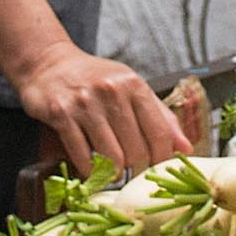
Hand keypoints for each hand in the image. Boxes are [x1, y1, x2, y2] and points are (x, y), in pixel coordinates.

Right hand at [12, 42, 192, 174]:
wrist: (49, 63)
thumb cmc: (96, 79)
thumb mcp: (131, 88)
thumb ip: (160, 117)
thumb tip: (186, 147)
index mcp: (134, 85)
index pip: (160, 132)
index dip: (162, 158)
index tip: (158, 168)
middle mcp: (112, 91)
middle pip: (136, 148)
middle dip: (137, 166)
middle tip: (133, 170)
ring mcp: (85, 103)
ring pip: (111, 155)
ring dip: (113, 171)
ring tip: (113, 172)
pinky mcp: (61, 114)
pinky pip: (81, 154)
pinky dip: (89, 169)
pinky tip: (92, 169)